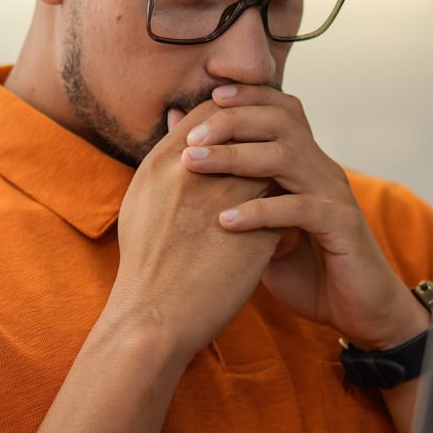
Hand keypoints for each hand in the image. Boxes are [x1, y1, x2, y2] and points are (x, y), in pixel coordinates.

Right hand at [103, 106, 282, 364]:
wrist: (154, 318)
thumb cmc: (146, 262)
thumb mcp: (144, 198)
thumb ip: (166, 155)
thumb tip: (180, 116)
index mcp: (164, 164)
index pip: (210, 113)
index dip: (234, 115)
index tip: (247, 128)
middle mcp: (196, 176)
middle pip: (245, 131)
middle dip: (262, 134)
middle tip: (276, 146)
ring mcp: (228, 204)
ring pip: (271, 165)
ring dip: (280, 171)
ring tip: (284, 186)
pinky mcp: (256, 236)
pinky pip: (285, 207)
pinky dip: (288, 211)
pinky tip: (288, 226)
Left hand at [177, 85, 428, 348]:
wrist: (360, 312)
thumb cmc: (307, 271)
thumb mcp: (261, 230)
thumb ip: (235, 198)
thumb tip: (188, 161)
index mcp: (307, 164)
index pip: (280, 109)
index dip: (246, 96)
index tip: (204, 99)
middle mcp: (323, 170)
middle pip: (280, 120)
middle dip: (231, 121)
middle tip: (188, 138)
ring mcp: (335, 195)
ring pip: (285, 156)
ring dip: (235, 156)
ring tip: (194, 164)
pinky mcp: (342, 226)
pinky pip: (300, 208)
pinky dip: (259, 211)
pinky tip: (225, 221)